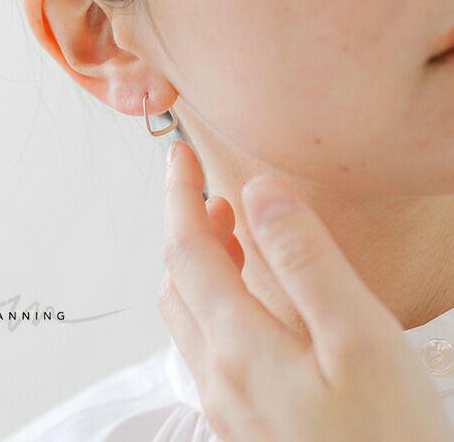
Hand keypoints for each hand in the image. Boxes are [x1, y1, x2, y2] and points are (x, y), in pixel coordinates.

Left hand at [158, 140, 452, 441]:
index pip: (186, 249)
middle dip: (185, 225)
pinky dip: (210, 301)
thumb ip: (305, 259)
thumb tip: (260, 194)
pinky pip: (204, 345)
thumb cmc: (388, 440)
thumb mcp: (359, 338)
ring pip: (185, 313)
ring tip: (230, 233)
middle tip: (210, 190)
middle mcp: (218, 375)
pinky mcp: (241, 422)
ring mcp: (226, 403)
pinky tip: (247, 300)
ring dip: (197, 263)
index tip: (178, 153)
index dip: (178, 194)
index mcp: (239, 346)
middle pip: (177, 279)